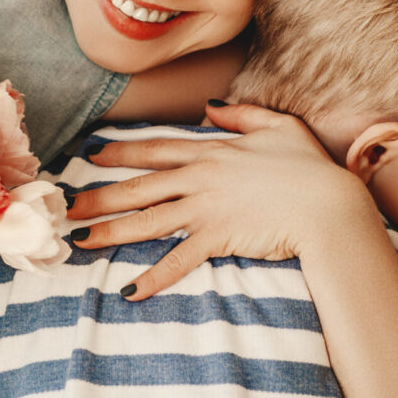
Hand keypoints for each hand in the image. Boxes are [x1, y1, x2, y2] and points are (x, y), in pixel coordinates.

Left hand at [68, 102, 361, 299]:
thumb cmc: (309, 165)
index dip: (120, 152)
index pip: (155, 150)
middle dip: (100, 197)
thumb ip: (241, 114)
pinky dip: (154, 277)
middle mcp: (200, 178)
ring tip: (81, 242)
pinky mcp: (219, 238)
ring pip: (148, 220)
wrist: (329, 204)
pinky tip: (130, 290)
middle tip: (68, 207)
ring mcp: (207, 208)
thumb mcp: (278, 125)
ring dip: (111, 232)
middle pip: (139, 187)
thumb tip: (210, 107)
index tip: (92, 155)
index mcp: (211, 151)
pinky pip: (179, 260)